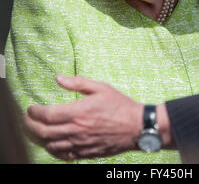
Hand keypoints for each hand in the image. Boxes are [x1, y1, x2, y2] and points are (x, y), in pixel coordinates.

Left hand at [23, 75, 143, 160]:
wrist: (137, 126)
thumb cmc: (120, 105)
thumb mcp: (100, 87)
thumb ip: (78, 83)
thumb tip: (59, 78)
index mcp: (79, 112)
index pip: (47, 115)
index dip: (34, 112)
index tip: (30, 108)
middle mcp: (77, 130)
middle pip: (44, 133)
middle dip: (30, 126)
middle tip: (26, 120)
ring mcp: (81, 144)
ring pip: (51, 146)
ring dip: (38, 139)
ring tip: (33, 131)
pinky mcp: (86, 153)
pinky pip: (64, 155)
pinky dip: (53, 150)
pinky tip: (51, 144)